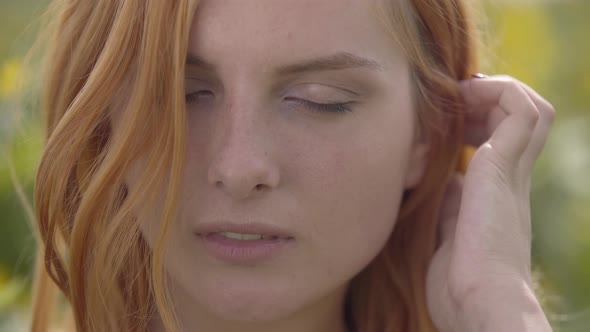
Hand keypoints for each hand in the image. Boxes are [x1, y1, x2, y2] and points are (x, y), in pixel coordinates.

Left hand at [425, 75, 554, 331]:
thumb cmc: (457, 283)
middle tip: (452, 100)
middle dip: (484, 100)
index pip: (499, 142)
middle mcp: (510, 179)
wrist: (477, 304)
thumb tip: (437, 183)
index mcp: (495, 196)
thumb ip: (446, 207)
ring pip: (529, 109)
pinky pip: (520, 111)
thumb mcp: (445, 234)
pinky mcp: (504, 166)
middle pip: (518, 120)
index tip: (444, 118)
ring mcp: (511, 172)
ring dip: (494, 91)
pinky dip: (498, 92)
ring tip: (461, 95)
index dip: (474, 120)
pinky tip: (465, 98)